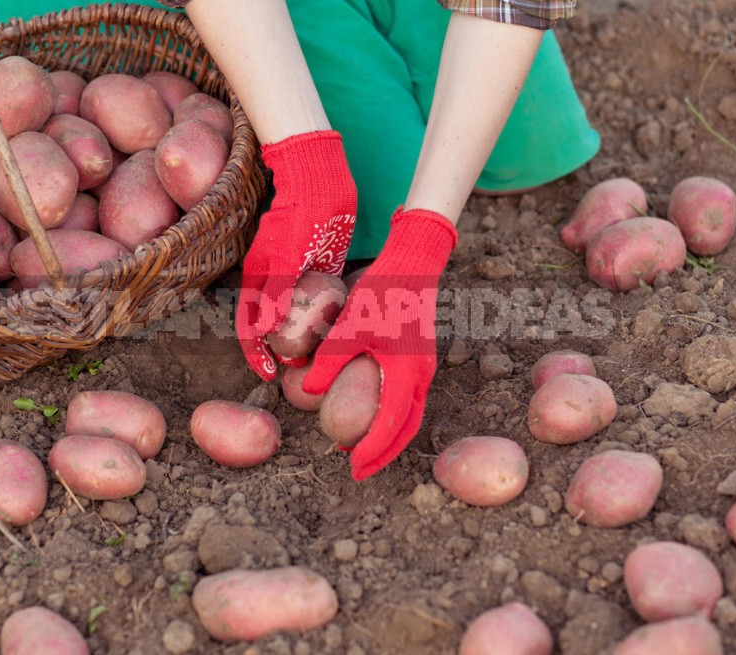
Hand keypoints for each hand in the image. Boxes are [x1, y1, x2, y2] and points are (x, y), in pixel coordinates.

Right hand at [236, 130, 355, 379]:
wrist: (320, 171)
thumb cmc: (306, 207)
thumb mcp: (293, 251)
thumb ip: (280, 288)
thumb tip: (270, 328)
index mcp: (260, 273)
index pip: (249, 324)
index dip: (256, 353)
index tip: (270, 375)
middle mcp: (269, 275)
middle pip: (266, 322)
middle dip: (277, 349)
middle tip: (297, 369)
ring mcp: (287, 267)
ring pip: (286, 310)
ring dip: (296, 334)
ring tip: (313, 354)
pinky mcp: (307, 260)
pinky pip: (304, 296)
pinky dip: (311, 315)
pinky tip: (328, 323)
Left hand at [303, 207, 456, 479]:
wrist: (413, 264)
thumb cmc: (380, 293)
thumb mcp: (348, 327)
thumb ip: (329, 361)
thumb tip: (309, 392)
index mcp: (406, 370)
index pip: (391, 423)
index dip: (373, 450)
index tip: (353, 468)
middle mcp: (422, 375)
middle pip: (408, 428)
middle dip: (384, 453)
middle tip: (359, 471)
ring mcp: (426, 367)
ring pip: (413, 416)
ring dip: (391, 437)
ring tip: (363, 450)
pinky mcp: (422, 358)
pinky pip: (412, 399)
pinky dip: (396, 417)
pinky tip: (375, 416)